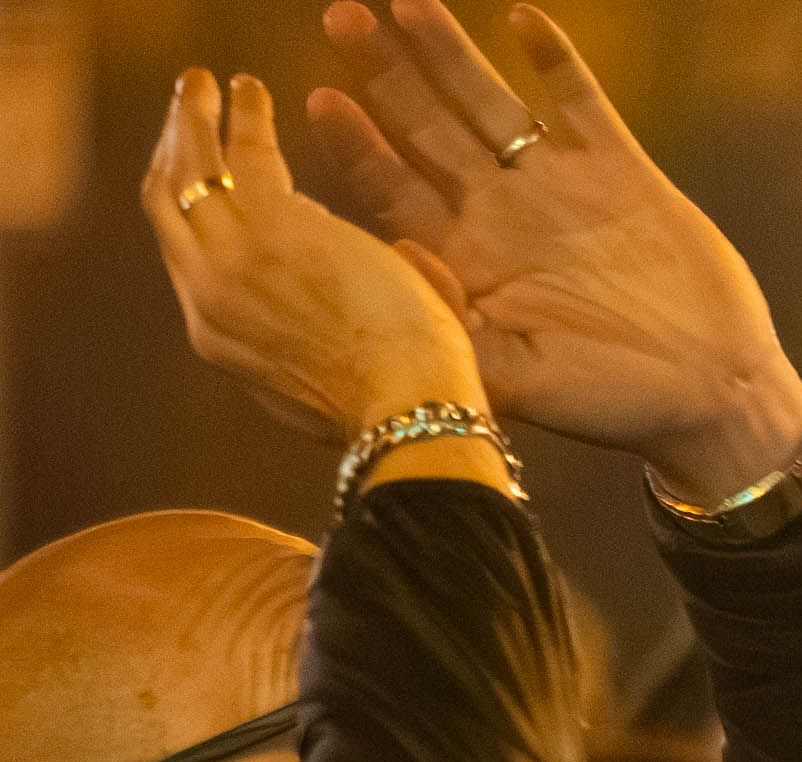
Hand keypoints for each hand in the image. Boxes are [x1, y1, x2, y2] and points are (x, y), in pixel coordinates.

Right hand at [138, 69, 488, 448]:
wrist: (412, 415)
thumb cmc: (403, 408)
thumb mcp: (337, 371)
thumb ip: (318, 320)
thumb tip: (342, 258)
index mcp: (225, 340)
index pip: (196, 260)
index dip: (205, 216)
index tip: (217, 184)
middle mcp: (209, 299)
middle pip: (168, 209)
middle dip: (173, 157)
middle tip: (186, 116)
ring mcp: (230, 261)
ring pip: (186, 174)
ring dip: (192, 123)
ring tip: (203, 86)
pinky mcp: (269, 227)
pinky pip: (239, 154)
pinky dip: (239, 117)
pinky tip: (248, 89)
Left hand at [307, 3, 801, 491]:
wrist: (714, 397)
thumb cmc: (612, 403)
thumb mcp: (517, 378)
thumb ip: (453, 324)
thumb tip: (397, 261)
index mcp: (469, 260)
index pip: (393, 189)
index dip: (357, 145)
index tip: (321, 102)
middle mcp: (503, 213)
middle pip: (426, 129)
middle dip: (385, 75)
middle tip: (343, 20)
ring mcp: (561, 188)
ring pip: (491, 104)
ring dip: (449, 54)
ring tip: (406, 4)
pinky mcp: (623, 174)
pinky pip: (581, 104)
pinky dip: (555, 62)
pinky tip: (523, 21)